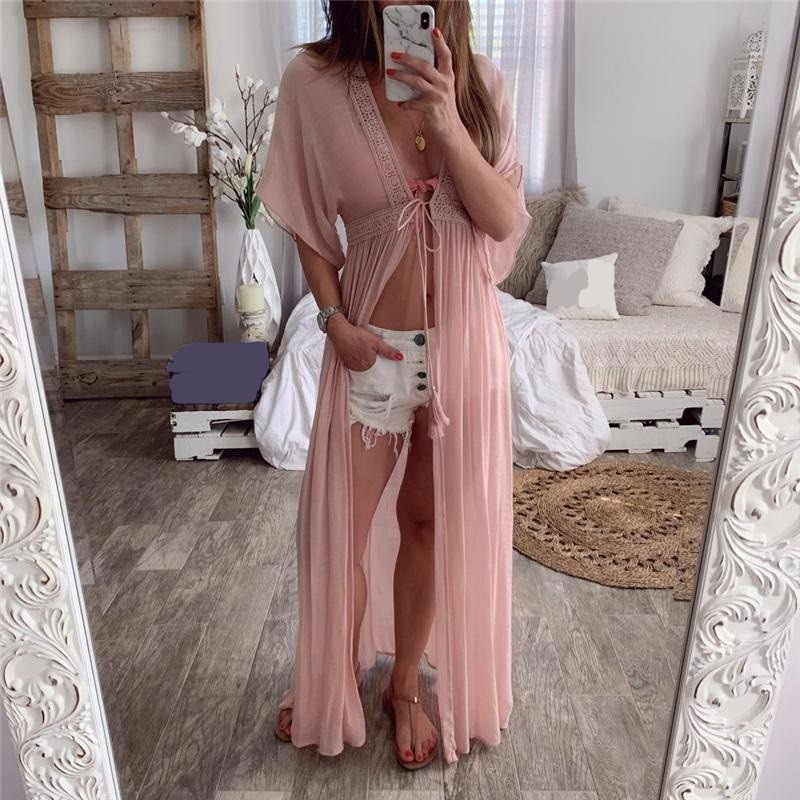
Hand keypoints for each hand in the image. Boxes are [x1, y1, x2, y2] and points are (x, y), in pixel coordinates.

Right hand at [327, 315, 403, 370]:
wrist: (339, 331)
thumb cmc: (357, 336)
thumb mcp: (376, 342)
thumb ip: (388, 351)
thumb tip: (400, 358)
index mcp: (369, 364)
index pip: (380, 367)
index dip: (382, 361)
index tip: (382, 356)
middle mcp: (360, 368)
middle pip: (371, 367)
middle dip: (374, 360)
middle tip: (372, 350)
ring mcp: (352, 366)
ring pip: (363, 366)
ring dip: (365, 360)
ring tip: (364, 350)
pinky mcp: (346, 363)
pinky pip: (355, 364)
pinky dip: (357, 359)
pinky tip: (357, 351)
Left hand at [386, 27, 463, 144]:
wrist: (450, 131)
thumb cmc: (443, 108)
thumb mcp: (443, 90)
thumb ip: (433, 78)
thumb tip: (412, 67)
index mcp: (448, 76)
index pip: (446, 55)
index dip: (440, 42)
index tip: (434, 30)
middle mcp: (444, 84)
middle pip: (425, 66)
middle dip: (408, 58)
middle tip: (394, 54)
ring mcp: (438, 97)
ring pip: (416, 82)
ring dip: (401, 76)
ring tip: (390, 73)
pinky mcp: (431, 109)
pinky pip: (413, 103)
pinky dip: (404, 104)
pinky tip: (399, 104)